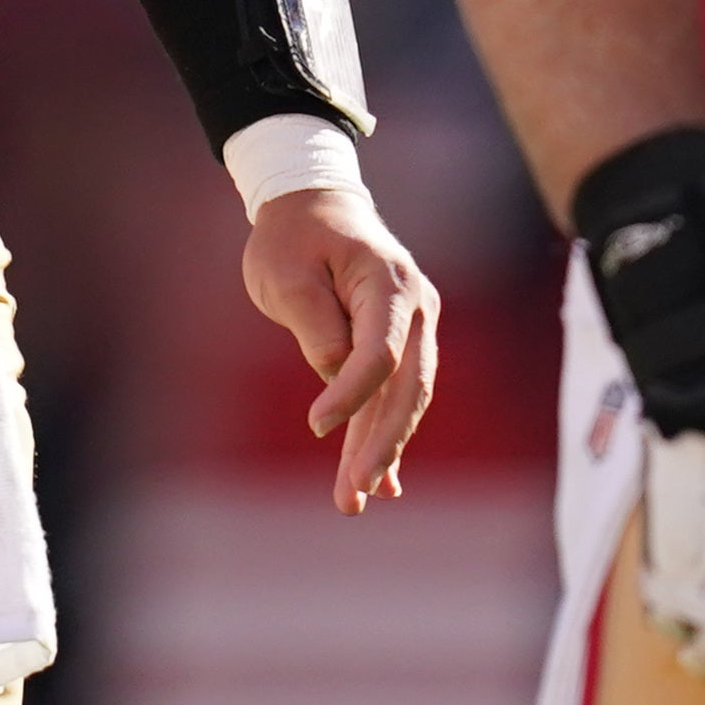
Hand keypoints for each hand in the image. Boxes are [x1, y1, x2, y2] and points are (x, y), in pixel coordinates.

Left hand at [240, 185, 438, 511]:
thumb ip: (316, 326)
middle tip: (352, 494)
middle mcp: (417, 307)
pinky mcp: (401, 343)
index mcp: (390, 283)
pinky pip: (397, 396)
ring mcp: (416, 327)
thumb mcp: (287, 273)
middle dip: (381, 446)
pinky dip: (387, 437)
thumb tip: (338, 377)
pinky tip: (383, 486)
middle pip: (407, 388)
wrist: (314, 203)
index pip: (380, 353)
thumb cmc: (293, 236)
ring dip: (382, 451)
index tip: (315, 426)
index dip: (351, 395)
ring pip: (405, 400)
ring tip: (354, 501)